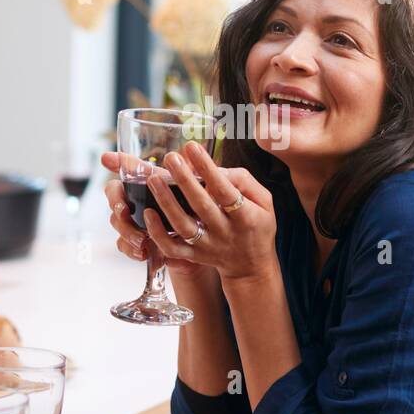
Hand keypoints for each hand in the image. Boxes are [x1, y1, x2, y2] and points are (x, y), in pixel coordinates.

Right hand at [101, 151, 209, 280]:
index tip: (108, 159)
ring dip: (126, 232)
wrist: (204, 237)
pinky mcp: (140, 242)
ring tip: (140, 239)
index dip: (115, 163)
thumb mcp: (202, 188)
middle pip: (115, 198)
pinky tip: (143, 253)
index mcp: (147, 184)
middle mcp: (137, 201)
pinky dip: (131, 250)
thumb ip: (199, 171)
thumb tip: (191, 150)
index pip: (124, 171)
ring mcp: (136, 222)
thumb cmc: (200, 206)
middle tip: (124, 211)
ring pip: (118, 225)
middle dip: (117, 205)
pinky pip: (125, 247)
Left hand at [131, 140, 277, 284]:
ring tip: (154, 179)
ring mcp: (208, 247)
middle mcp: (225, 233)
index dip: (208, 168)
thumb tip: (215, 168)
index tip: (192, 147)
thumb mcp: (264, 201)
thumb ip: (243, 181)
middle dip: (184, 179)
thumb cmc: (257, 226)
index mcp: (246, 217)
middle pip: (201, 205)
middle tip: (170, 157)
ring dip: (166, 202)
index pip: (225, 190)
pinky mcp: (194, 257)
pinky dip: (158, 233)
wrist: (252, 266)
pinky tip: (148, 213)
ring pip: (183, 226)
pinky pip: (172, 248)